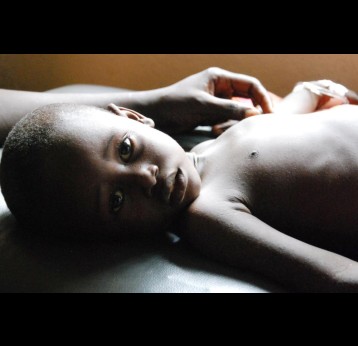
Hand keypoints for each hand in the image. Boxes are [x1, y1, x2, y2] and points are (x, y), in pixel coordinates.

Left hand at [149, 67, 273, 133]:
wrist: (155, 114)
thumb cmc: (175, 104)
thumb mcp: (203, 105)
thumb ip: (229, 109)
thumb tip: (255, 113)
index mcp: (219, 78)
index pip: (250, 85)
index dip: (262, 98)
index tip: (269, 113)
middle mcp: (219, 88)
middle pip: (245, 98)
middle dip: (250, 112)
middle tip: (257, 125)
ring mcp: (215, 102)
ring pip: (236, 112)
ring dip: (233, 121)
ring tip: (219, 128)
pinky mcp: (209, 114)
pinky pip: (225, 120)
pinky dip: (224, 126)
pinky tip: (214, 130)